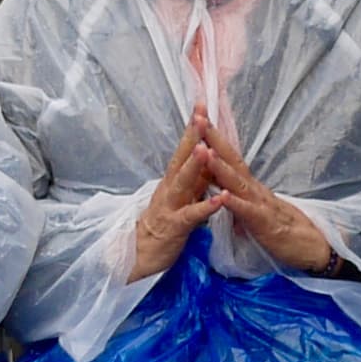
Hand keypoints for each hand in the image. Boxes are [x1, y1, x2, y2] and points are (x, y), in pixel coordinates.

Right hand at [130, 115, 222, 280]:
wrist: (140, 255)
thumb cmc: (163, 225)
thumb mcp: (180, 197)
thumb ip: (194, 179)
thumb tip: (206, 156)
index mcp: (172, 180)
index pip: (184, 150)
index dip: (193, 128)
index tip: (201, 105)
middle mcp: (168, 188)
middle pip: (180, 158)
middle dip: (192, 136)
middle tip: (200, 114)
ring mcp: (169, 206)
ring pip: (182, 182)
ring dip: (195, 166)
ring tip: (207, 149)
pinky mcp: (174, 227)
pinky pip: (192, 215)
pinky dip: (206, 206)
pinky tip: (220, 198)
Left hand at [198, 117, 335, 271]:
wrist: (312, 246)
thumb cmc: (282, 229)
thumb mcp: (255, 210)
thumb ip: (238, 199)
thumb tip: (222, 191)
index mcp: (250, 186)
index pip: (230, 158)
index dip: (214, 139)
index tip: (199, 119)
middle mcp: (255, 189)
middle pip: (232, 160)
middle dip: (214, 140)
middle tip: (199, 119)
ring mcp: (261, 204)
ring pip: (238, 182)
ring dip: (220, 166)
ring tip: (204, 150)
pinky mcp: (265, 224)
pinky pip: (248, 212)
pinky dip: (235, 203)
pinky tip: (223, 195)